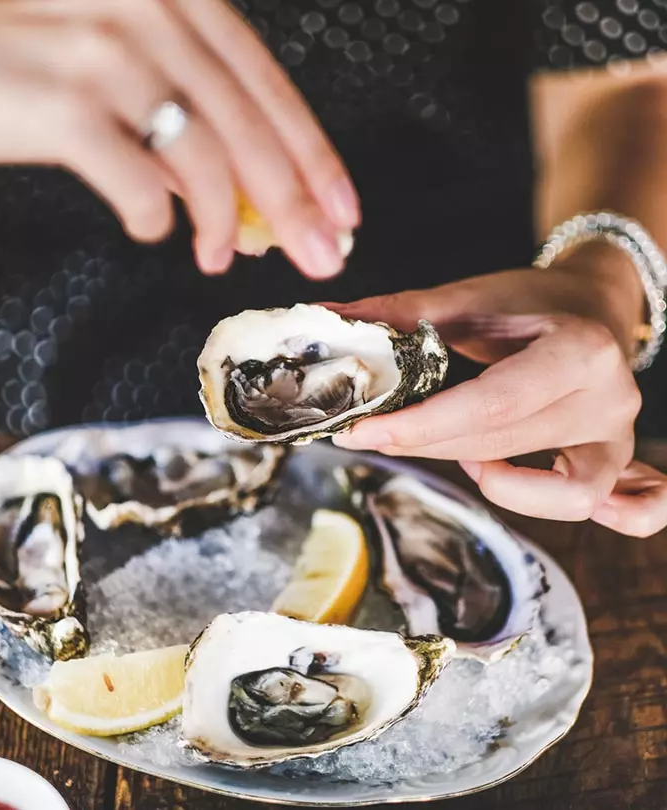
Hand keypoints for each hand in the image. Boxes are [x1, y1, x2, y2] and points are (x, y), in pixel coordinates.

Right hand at [0, 0, 358, 276]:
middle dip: (294, 202)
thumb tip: (249, 205)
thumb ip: (187, 121)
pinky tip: (151, 228)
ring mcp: (106, 50)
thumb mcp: (122, 68)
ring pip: (203, 154)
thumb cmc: (27, 59)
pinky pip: (138, 180)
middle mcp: (148, 9)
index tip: (343, 210)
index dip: (314, 155)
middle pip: (249, 124)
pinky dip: (153, 216)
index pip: (267, 85)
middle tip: (321, 255)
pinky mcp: (65, 102)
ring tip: (219, 258)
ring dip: (222, 220)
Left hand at [328, 255, 666, 535]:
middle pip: (499, 447)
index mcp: (579, 351)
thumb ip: (403, 313)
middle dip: (422, 445)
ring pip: (537, 488)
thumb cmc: (529, 301)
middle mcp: (608, 401)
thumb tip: (329, 318)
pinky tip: (496, 479)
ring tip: (442, 442)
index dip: (420, 426)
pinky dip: (543, 504)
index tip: (360, 431)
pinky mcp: (614, 462)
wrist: (591, 306)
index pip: (490, 406)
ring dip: (473, 472)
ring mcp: (617, 439)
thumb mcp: (471, 297)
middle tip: (367, 432)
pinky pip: (601, 509)